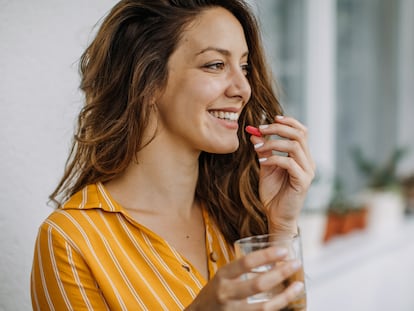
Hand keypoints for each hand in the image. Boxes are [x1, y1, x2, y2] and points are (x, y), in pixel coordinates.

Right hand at [185, 247, 303, 310]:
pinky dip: (277, 308)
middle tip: (296, 263)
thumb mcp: (222, 277)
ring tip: (299, 285)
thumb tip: (270, 259)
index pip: (246, 262)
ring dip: (285, 296)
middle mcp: (226, 293)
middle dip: (281, 273)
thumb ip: (240, 271)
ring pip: (264, 306)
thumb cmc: (213, 294)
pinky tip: (287, 301)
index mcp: (222, 276)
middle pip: (258, 284)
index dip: (266, 256)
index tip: (283, 250)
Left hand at [249, 115, 315, 233]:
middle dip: (279, 128)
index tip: (272, 118)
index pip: (302, 131)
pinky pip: (289, 164)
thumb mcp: (265, 167)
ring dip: (273, 143)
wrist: (276, 216)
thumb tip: (254, 133)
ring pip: (295, 146)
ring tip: (258, 147)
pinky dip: (274, 160)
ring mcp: (307, 172)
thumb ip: (263, 151)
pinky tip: (261, 163)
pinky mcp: (303, 182)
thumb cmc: (273, 193)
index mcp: (302, 157)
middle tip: (261, 128)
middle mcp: (308, 162)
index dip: (289, 122)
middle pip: (300, 135)